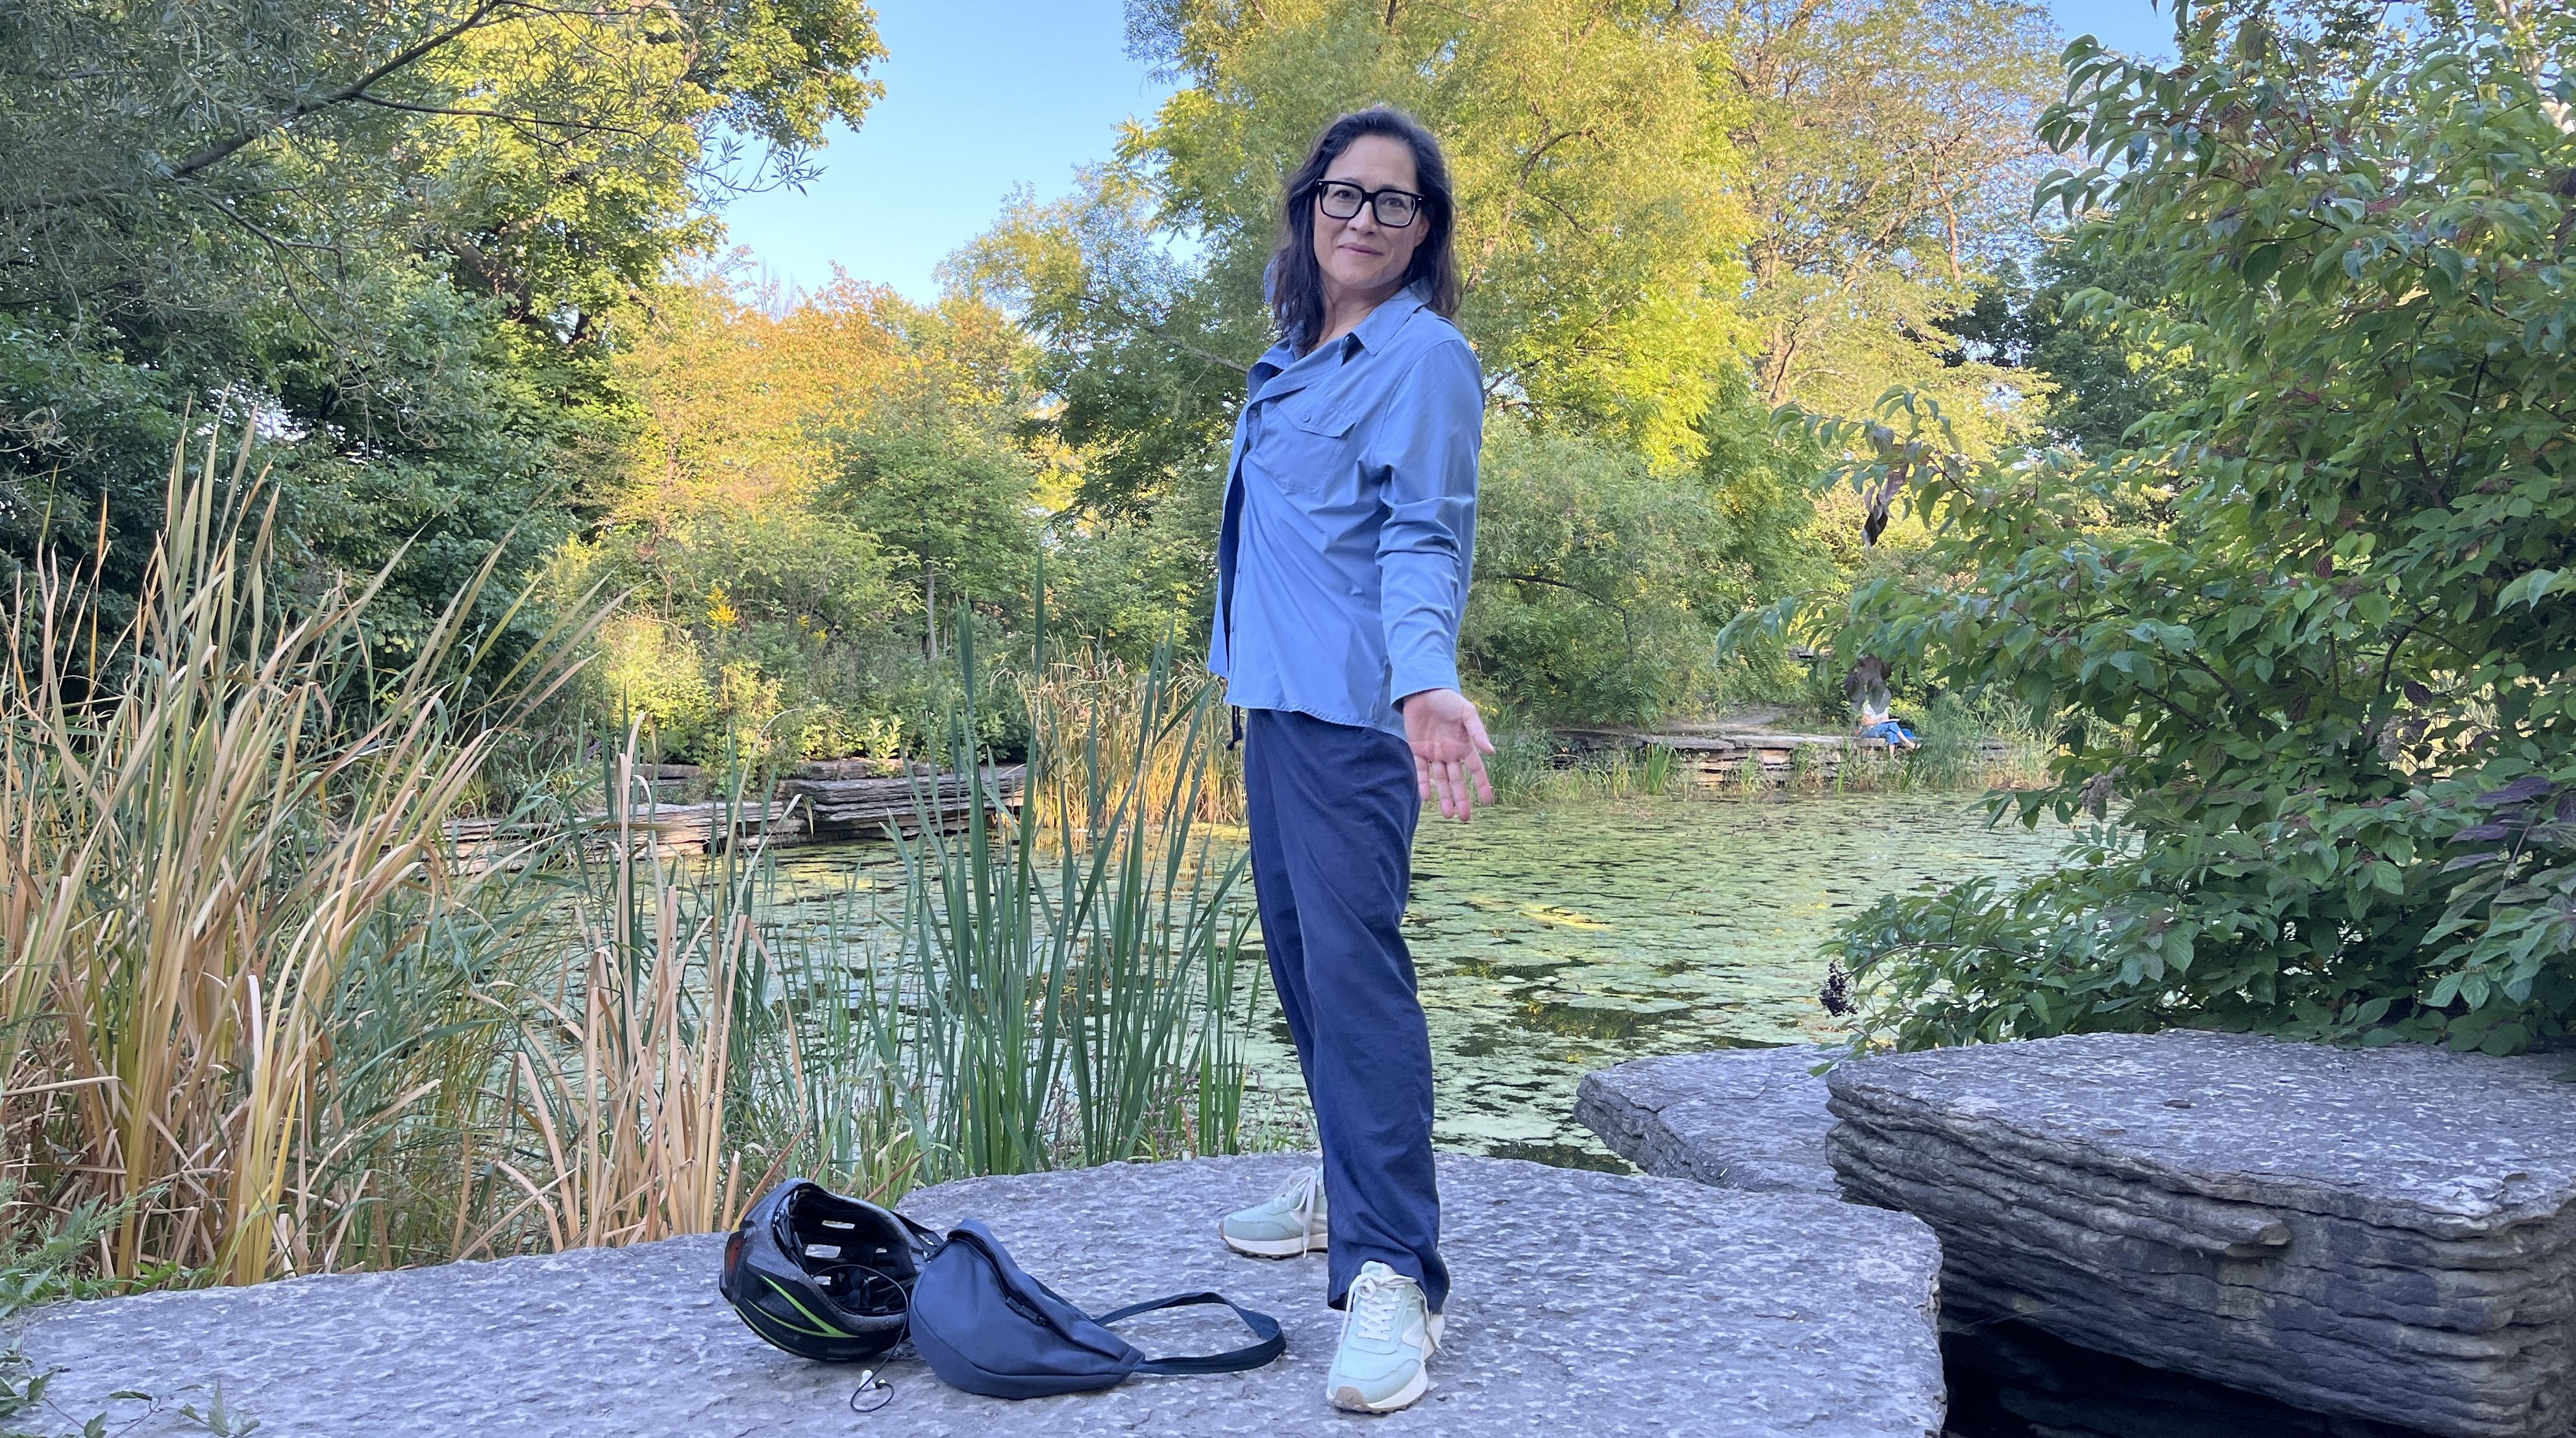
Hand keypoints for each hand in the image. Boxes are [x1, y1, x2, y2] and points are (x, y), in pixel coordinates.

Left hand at [1399, 687, 1495, 821]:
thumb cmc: (1448, 699)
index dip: (1482, 785)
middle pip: (1458, 781)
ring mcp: (1434, 753)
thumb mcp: (1467, 713)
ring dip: (1444, 797)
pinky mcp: (1418, 749)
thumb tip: (1492, 753)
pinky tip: (1427, 798)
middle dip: (1462, 799)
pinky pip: (1422, 770)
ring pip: (1441, 780)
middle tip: (1465, 819)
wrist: (1423, 690)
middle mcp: (1451, 753)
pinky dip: (1424, 784)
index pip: (1476, 770)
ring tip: (1447, 815)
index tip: (1488, 802)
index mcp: (1465, 745)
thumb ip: (1478, 732)